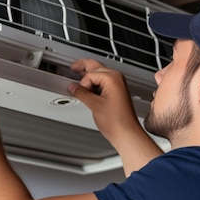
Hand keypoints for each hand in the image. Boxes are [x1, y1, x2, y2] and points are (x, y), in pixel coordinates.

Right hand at [68, 59, 162, 174]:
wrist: (126, 133)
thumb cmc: (117, 121)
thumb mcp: (94, 105)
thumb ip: (81, 93)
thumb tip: (73, 87)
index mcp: (112, 78)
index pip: (90, 74)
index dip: (82, 83)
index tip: (76, 90)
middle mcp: (117, 78)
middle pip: (96, 67)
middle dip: (83, 67)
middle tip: (72, 67)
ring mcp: (118, 84)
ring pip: (99, 73)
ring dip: (88, 75)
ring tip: (77, 78)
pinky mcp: (117, 91)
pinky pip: (103, 81)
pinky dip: (94, 83)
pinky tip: (87, 88)